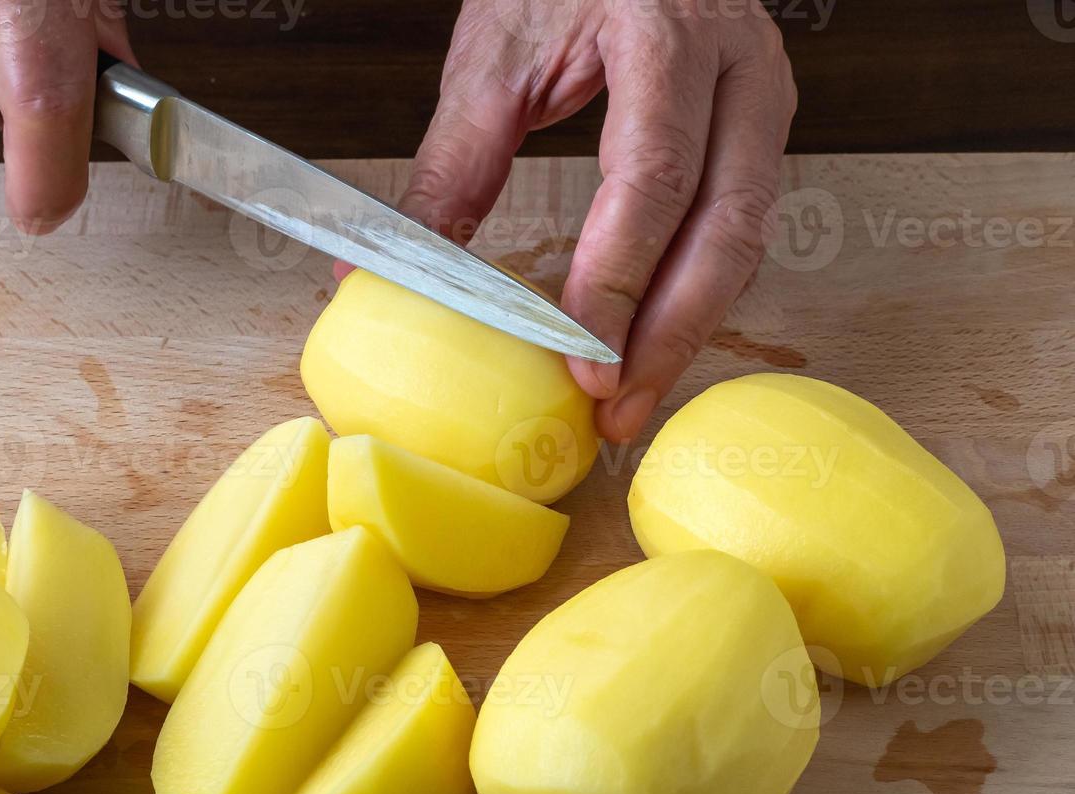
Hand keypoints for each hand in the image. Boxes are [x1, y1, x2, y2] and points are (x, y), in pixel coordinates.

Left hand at [401, 0, 796, 442]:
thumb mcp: (496, 55)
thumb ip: (451, 164)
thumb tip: (378, 268)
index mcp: (666, 32)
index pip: (654, 175)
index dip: (621, 276)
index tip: (583, 358)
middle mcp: (736, 64)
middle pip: (726, 224)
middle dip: (671, 333)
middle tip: (615, 408)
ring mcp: (762, 95)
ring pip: (747, 236)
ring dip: (690, 328)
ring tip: (631, 398)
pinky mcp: (761, 126)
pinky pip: (741, 226)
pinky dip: (698, 293)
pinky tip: (654, 342)